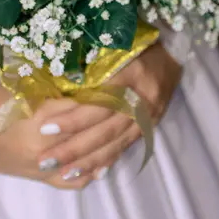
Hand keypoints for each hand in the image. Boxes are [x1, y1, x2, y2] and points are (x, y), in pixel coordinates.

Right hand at [0, 96, 137, 187]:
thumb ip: (59, 97)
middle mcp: (46, 146)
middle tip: (127, 111)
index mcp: (41, 119)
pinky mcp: (40, 178)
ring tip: (120, 137)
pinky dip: (89, 173)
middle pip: (88, 136)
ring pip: (85, 160)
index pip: (82, 110)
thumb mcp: (28, 93)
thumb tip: (90, 92)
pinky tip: (103, 165)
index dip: (102, 100)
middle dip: (108, 123)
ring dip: (104, 149)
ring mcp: (44, 166)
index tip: (119, 90)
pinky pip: (71, 181)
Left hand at [37, 42, 181, 180]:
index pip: (98, 102)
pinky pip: (128, 146)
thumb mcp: (113, 47)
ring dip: (89, 161)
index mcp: (130, 74)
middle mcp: (142, 99)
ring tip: (64, 172)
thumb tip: (54, 84)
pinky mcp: (152, 125)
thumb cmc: (134, 44)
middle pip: (105, 129)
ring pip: (116, 142)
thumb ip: (89, 66)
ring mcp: (149, 115)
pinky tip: (94, 174)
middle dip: (74, 148)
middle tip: (45, 161)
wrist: (173, 51)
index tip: (45, 128)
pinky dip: (110, 160)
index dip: (72, 118)